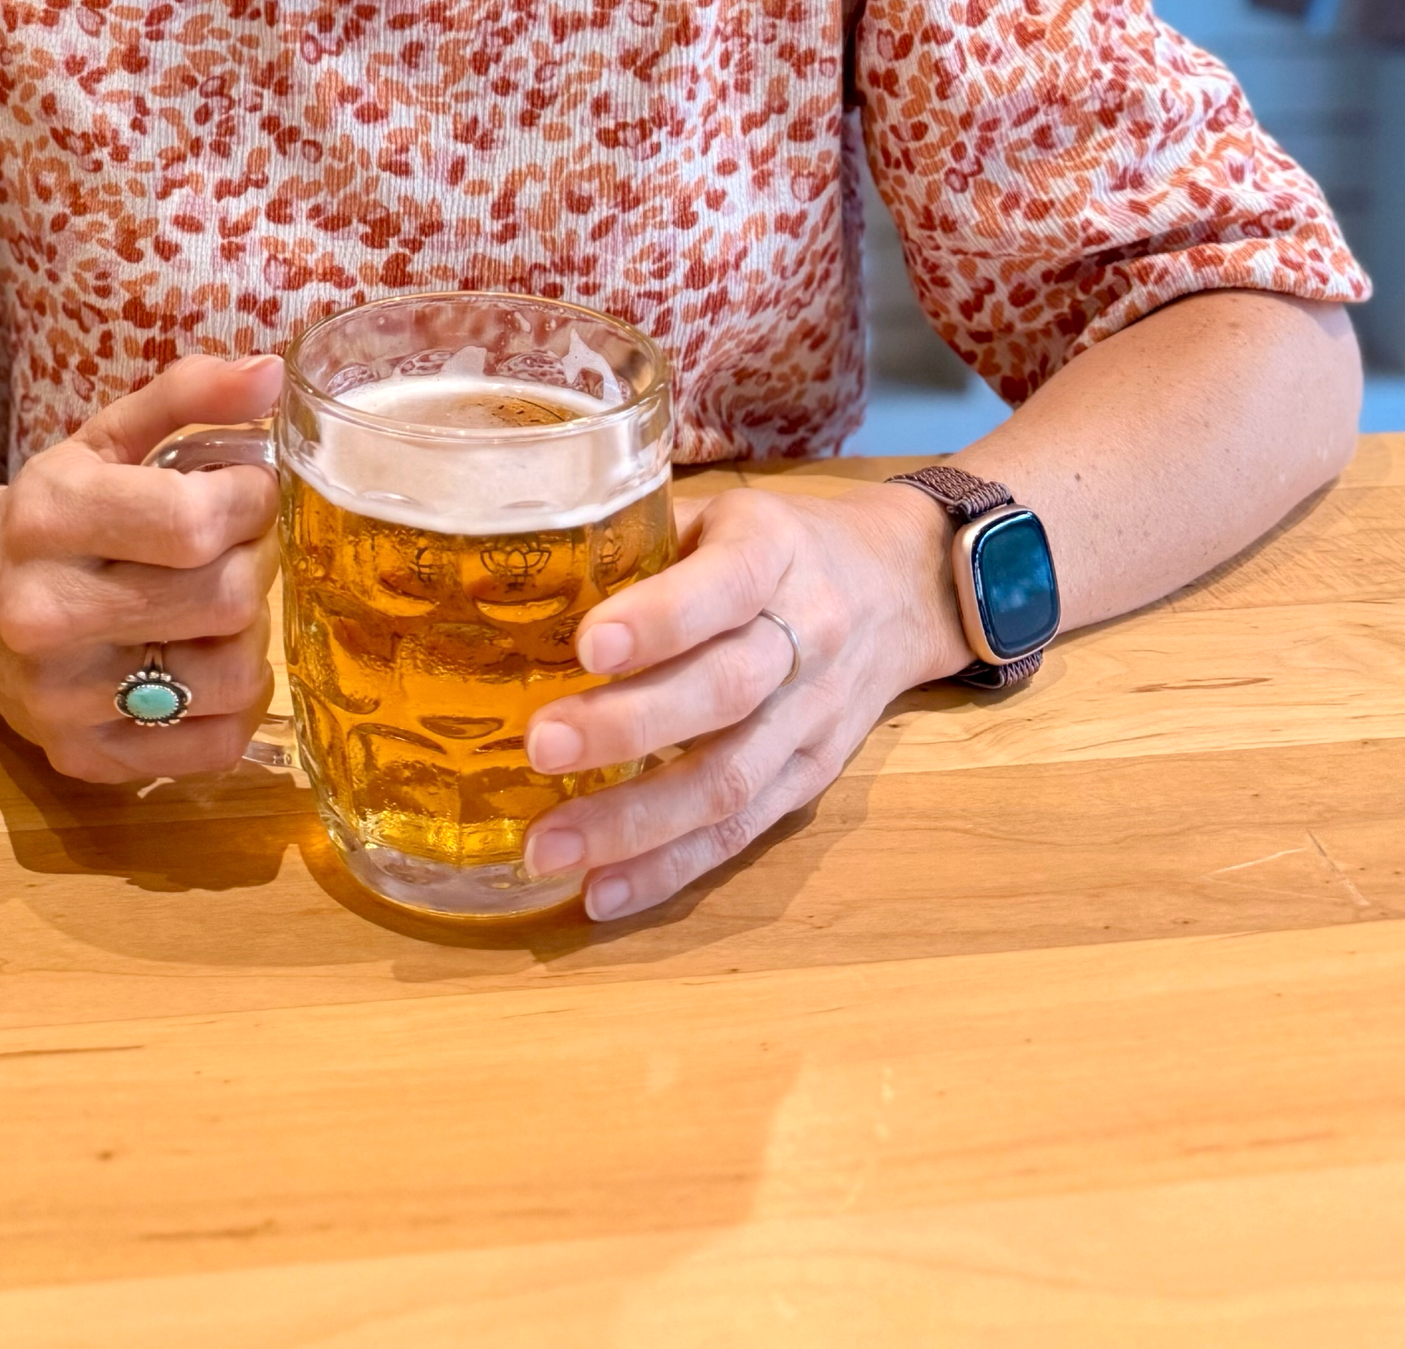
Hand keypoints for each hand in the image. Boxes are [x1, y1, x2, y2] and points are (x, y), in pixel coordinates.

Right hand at [0, 351, 282, 781]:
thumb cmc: (56, 513)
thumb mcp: (105, 438)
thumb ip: (188, 397)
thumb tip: (271, 375)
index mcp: (49, 518)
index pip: (193, 520)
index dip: (252, 498)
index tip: (248, 489)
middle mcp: (44, 613)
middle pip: (225, 598)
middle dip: (256, 559)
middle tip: (237, 544)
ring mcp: (62, 697)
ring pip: (232, 675)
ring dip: (250, 632)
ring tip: (220, 603)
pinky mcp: (85, 756)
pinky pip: (216, 744)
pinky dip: (236, 701)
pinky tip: (208, 659)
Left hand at [519, 480, 965, 919]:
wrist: (899, 589)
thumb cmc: (776, 543)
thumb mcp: (720, 511)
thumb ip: (636, 539)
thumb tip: (504, 570)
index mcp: (774, 549)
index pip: (724, 586)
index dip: (661, 619)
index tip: (587, 646)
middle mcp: (805, 635)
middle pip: (725, 691)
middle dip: (629, 726)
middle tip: (539, 746)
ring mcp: (812, 717)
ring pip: (732, 779)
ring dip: (636, 823)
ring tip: (549, 848)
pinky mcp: (811, 778)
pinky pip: (743, 833)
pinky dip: (671, 869)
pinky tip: (602, 892)